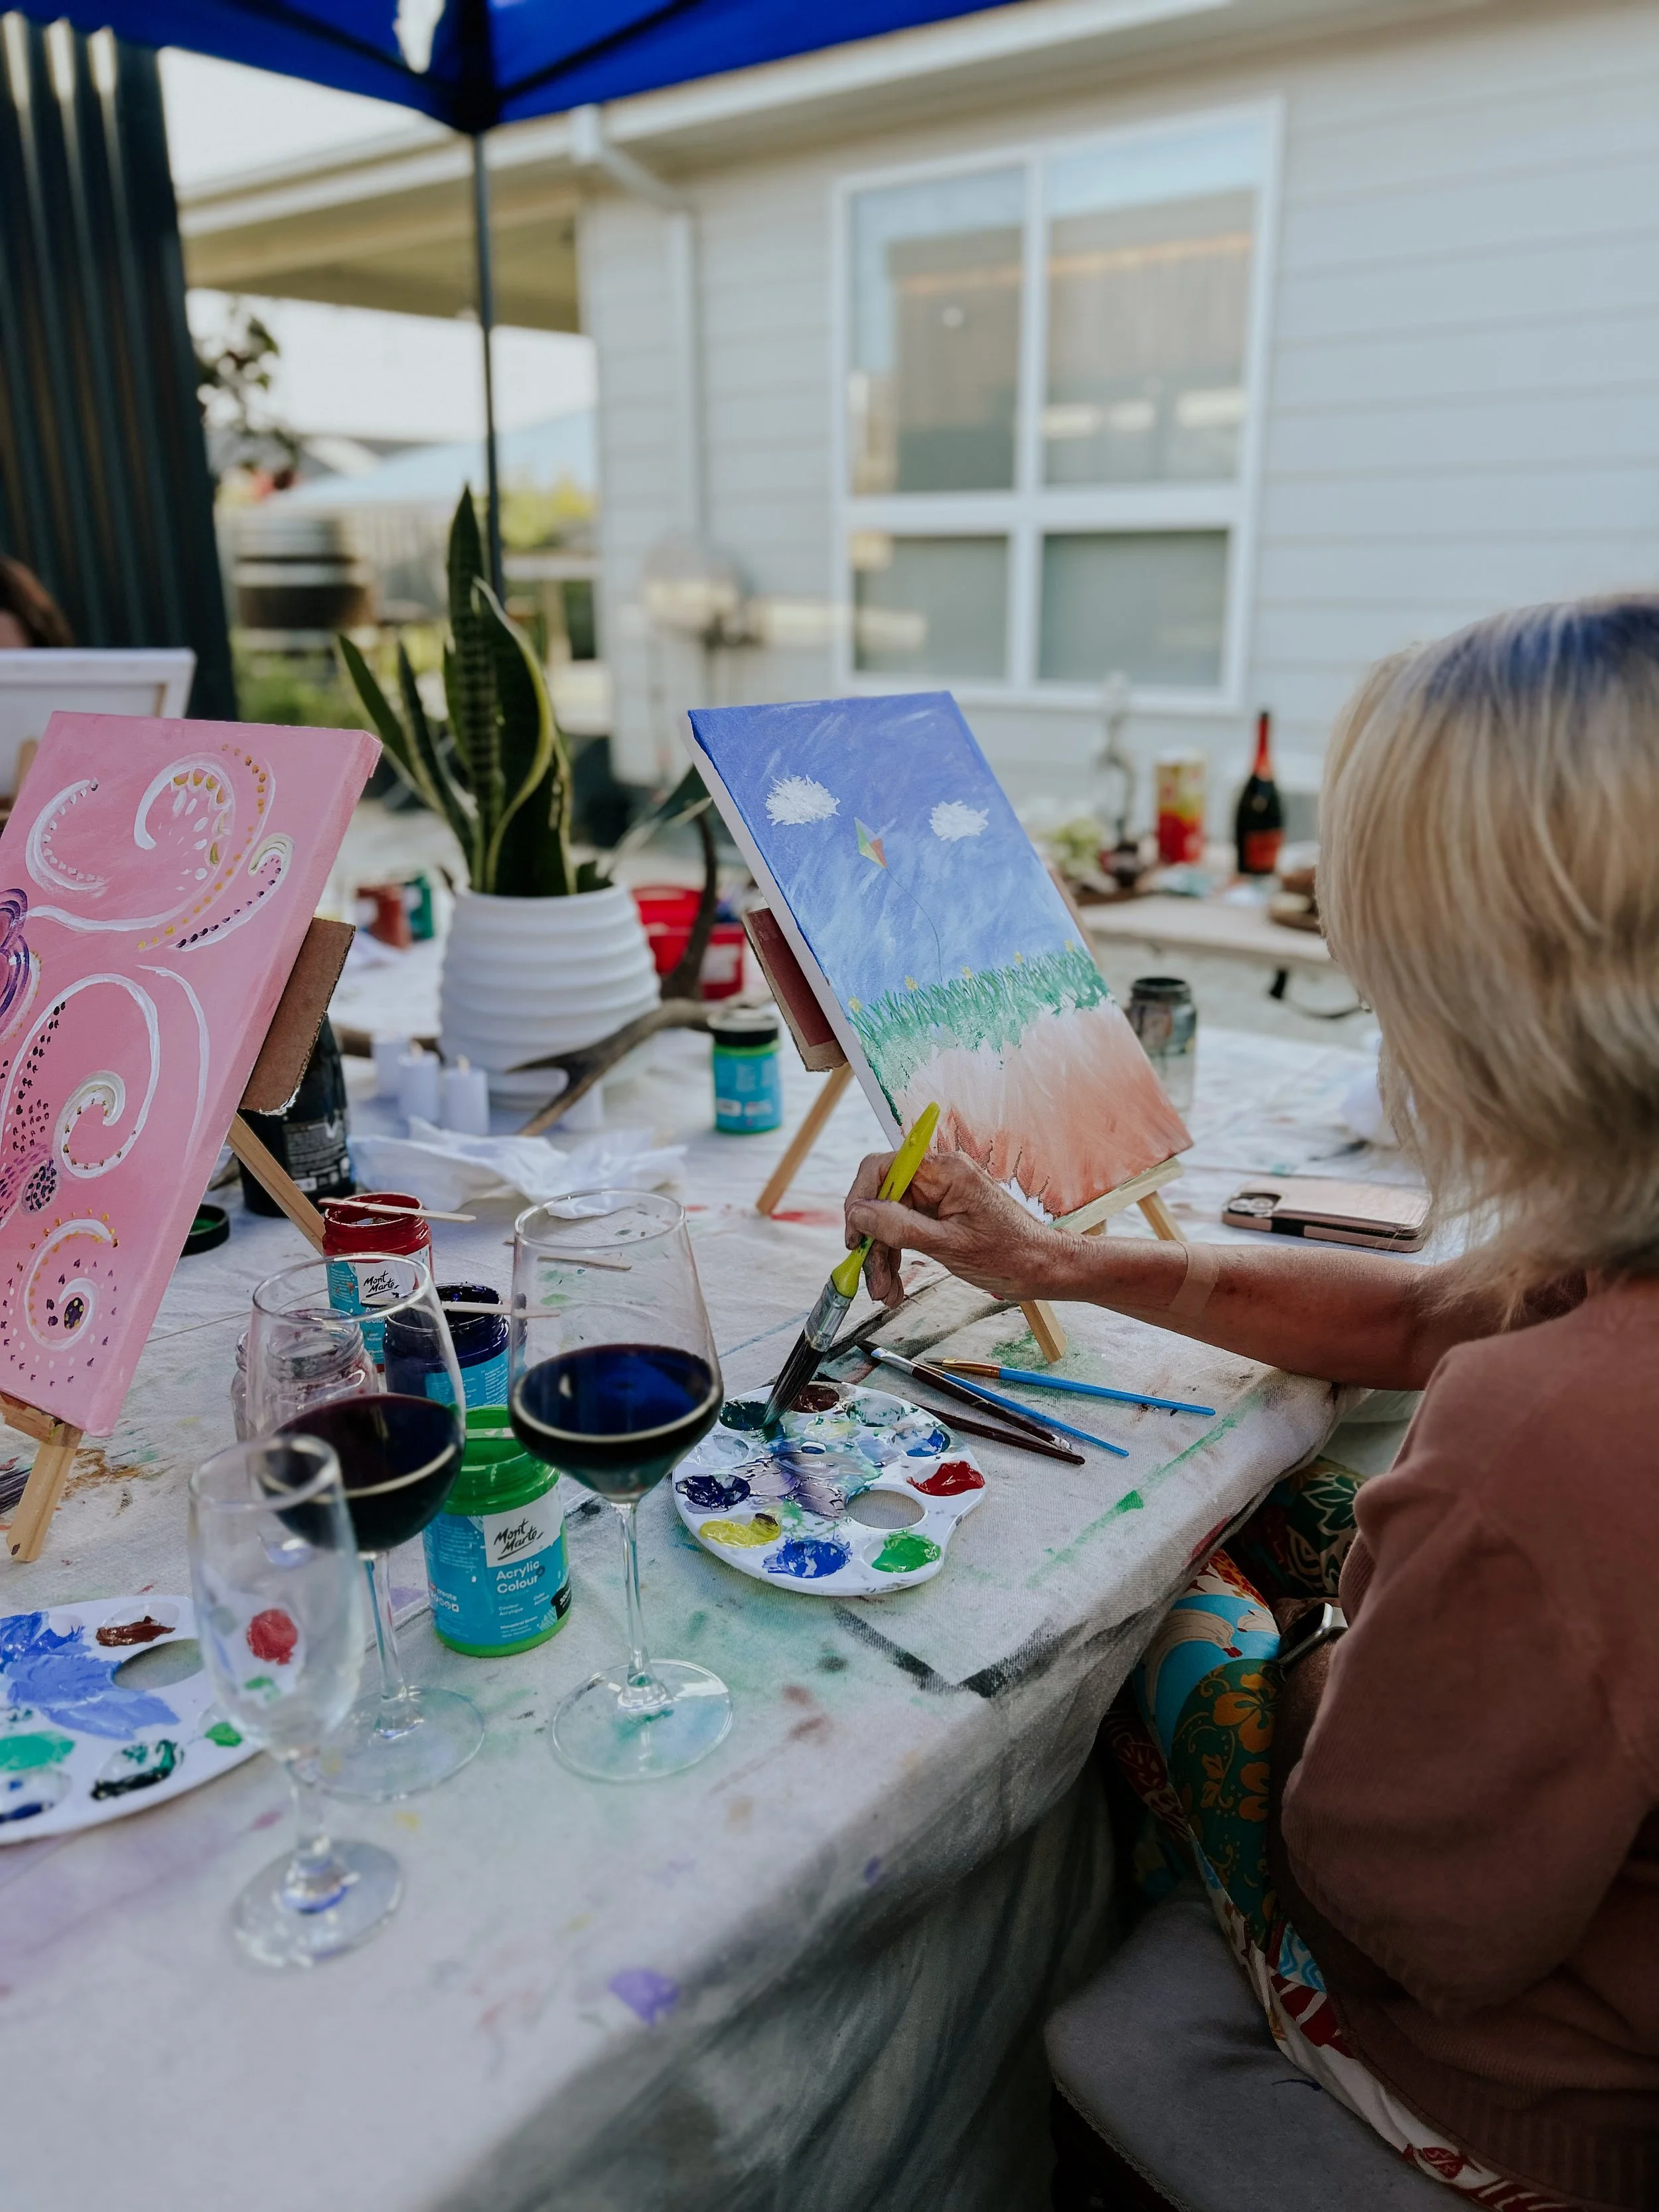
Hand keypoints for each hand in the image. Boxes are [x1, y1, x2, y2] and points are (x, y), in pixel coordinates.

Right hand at [844, 1150, 1079, 1304]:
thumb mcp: (948, 1245)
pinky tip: (896, 1287)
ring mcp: (939, 1196)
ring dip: (883, 1258)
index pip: (881, 1168)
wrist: (1042, 1269)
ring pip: (890, 1221)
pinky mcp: (940, 1215)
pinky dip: (898, 1257)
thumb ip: (900, 1227)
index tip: (854, 1237)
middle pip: (882, 1201)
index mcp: (943, 1170)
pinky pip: (906, 1231)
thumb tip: (859, 1213)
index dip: (859, 1199)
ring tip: (885, 1294)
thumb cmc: (1008, 1254)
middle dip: (873, 1244)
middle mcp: (938, 1177)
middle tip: (871, 1282)